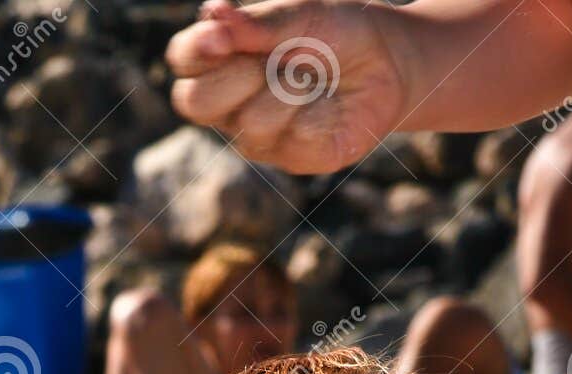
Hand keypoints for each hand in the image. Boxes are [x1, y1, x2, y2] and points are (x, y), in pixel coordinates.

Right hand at [166, 0, 407, 175]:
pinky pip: (294, 139)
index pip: (183, 61)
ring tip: (313, 77)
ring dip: (289, 91)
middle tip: (274, 60)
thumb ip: (257, 22)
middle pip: (195, 103)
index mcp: (222, 62)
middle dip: (235, 77)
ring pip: (250, 123)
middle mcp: (231, 105)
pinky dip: (320, 112)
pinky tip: (331, 104)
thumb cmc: (336, 31)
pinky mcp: (293, 160)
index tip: (221, 37)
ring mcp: (259, 138)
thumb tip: (212, 14)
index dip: (194, 52)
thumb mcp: (299, 14)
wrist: (388, 61)